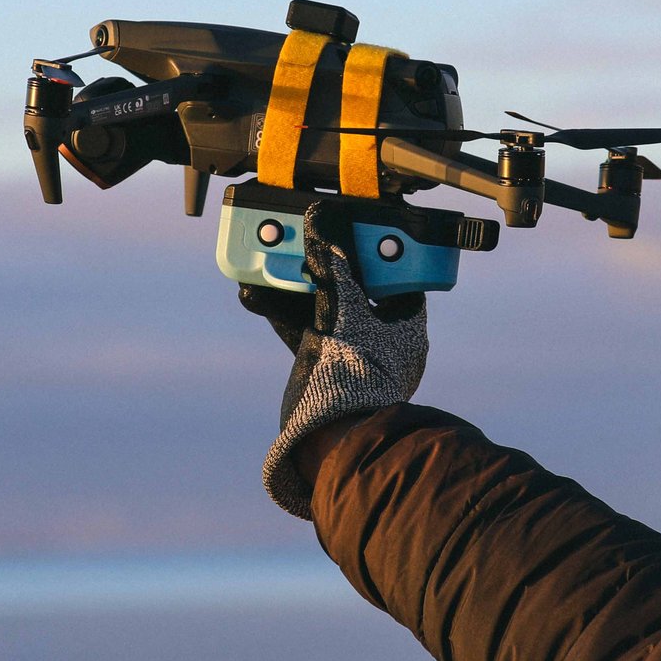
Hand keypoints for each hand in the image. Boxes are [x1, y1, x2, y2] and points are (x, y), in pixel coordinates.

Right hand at [239, 203, 427, 518]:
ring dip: (294, 278)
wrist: (330, 442)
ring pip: (321, 301)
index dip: (374, 241)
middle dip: (324, 255)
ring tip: (271, 251)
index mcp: (406, 323)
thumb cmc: (354, 379)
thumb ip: (332, 262)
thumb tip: (323, 219)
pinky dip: (280, 307)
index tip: (354, 217)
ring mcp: (350, 351)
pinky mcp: (321, 364)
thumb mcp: (341, 307)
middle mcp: (382, 336)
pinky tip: (255, 290)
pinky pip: (300, 324)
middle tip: (303, 227)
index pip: (396, 268)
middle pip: (351, 280)